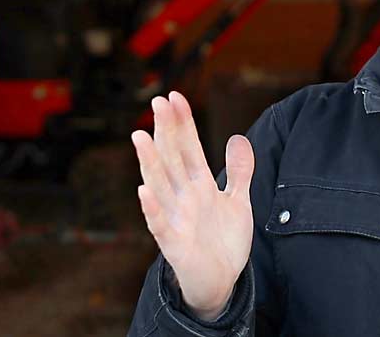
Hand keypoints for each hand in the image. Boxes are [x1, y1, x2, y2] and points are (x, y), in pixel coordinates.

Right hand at [132, 91, 255, 319]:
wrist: (221, 282)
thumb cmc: (223, 241)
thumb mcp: (238, 201)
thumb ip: (239, 171)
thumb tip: (237, 137)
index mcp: (198, 184)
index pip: (188, 146)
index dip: (182, 122)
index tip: (175, 96)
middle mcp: (183, 196)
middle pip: (172, 158)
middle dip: (166, 131)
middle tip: (158, 102)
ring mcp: (176, 218)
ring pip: (160, 185)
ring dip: (150, 162)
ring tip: (140, 136)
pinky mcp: (174, 244)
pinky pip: (160, 224)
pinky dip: (151, 208)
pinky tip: (142, 190)